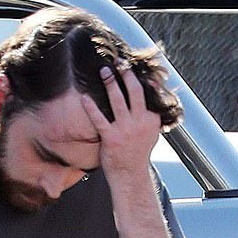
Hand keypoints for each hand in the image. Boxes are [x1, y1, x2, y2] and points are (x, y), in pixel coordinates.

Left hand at [82, 64, 161, 181]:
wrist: (130, 175)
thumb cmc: (137, 153)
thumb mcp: (151, 132)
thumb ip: (151, 112)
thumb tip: (153, 88)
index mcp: (151, 119)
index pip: (148, 93)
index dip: (141, 77)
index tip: (134, 64)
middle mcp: (140, 122)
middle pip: (135, 91)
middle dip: (127, 74)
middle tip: (120, 61)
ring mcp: (125, 130)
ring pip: (118, 100)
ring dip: (111, 83)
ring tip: (104, 70)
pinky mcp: (111, 138)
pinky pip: (99, 119)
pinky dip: (91, 107)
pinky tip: (84, 97)